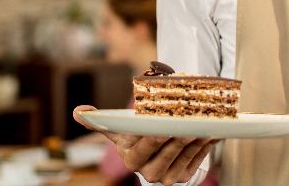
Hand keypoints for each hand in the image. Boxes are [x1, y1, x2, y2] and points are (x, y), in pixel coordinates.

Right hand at [73, 105, 214, 184]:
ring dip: (195, 140)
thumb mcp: (119, 130)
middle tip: (188, 124)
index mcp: (131, 159)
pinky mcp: (184, 177)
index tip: (162, 129)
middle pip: (166, 153)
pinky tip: (210, 132)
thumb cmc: (136, 136)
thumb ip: (101, 122)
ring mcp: (167, 177)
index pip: (142, 150)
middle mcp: (148, 172)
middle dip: (178, 139)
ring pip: (184, 156)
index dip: (153, 140)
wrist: (155, 152)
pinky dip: (204, 146)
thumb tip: (78, 111)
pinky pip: (197, 160)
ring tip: (203, 125)